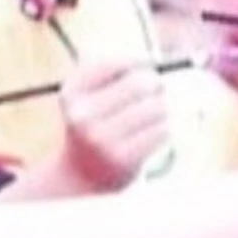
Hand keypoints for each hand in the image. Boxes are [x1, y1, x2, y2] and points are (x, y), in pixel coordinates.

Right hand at [58, 59, 168, 192]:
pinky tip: (155, 132)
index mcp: (71, 93)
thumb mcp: (88, 96)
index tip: (147, 66)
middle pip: (139, 83)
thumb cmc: (94, 126)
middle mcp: (83, 115)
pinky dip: (165, 128)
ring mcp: (102, 138)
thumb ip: (114, 72)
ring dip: (163, 108)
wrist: (81, 175)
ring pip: (156, 107)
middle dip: (155, 83)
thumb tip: (155, 62)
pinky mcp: (123, 158)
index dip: (137, 62)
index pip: (113, 64)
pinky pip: (162, 131)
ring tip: (155, 114)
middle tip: (159, 88)